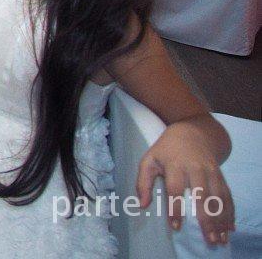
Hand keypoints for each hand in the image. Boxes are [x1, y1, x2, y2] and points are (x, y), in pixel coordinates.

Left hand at [137, 121, 234, 245]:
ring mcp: (212, 172)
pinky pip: (227, 196)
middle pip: (202, 196)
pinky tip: (230, 228)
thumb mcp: (149, 160)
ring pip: (218, 198)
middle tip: (208, 239)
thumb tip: (142, 205)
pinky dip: (230, 213)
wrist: (193, 133)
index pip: (175, 189)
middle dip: (206, 219)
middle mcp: (196, 168)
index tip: (176, 227)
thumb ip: (143, 182)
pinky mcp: (221, 176)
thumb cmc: (167, 150)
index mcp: (175, 164)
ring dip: (221, 220)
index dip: (175, 208)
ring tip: (220, 239)